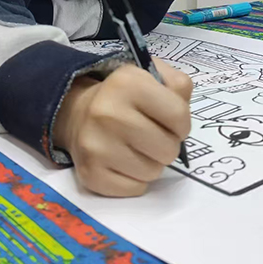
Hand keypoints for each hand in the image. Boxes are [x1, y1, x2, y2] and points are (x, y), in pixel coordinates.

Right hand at [53, 58, 192, 196]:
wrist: (80, 114)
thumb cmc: (126, 96)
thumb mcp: (153, 75)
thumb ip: (179, 85)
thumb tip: (182, 115)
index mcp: (126, 83)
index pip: (178, 115)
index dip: (182, 122)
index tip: (170, 122)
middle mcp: (107, 113)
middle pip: (168, 149)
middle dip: (167, 144)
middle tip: (154, 136)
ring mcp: (96, 146)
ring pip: (153, 172)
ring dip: (152, 162)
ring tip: (137, 147)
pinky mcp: (90, 174)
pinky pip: (136, 188)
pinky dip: (136, 179)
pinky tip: (124, 161)